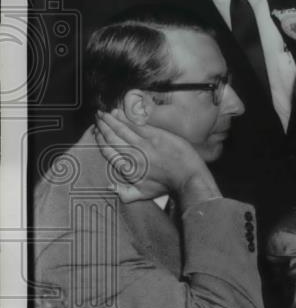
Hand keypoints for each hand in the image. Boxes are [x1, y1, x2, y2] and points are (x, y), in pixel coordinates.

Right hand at [94, 110, 219, 204]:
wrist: (188, 178)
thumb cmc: (168, 186)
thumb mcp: (144, 194)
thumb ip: (125, 193)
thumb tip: (109, 187)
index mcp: (127, 170)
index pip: (108, 152)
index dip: (100, 141)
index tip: (96, 133)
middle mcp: (132, 156)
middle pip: (112, 138)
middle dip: (102, 127)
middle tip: (97, 118)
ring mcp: (144, 145)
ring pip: (122, 130)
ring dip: (110, 120)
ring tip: (103, 114)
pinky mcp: (155, 136)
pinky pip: (136, 125)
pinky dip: (125, 118)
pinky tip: (118, 113)